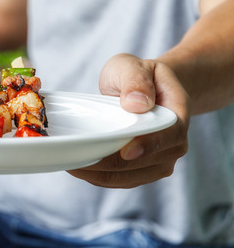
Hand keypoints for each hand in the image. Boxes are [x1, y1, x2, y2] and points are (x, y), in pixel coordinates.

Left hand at [67, 53, 189, 188]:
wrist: (145, 89)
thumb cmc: (137, 75)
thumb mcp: (133, 66)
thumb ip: (135, 80)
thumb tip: (137, 103)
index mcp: (177, 114)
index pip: (169, 135)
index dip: (148, 146)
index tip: (125, 151)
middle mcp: (175, 142)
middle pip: (145, 162)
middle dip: (110, 163)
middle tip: (76, 157)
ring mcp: (161, 160)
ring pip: (129, 177)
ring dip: (99, 174)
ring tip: (70, 163)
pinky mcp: (143, 170)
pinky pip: (120, 181)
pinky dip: (98, 177)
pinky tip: (78, 168)